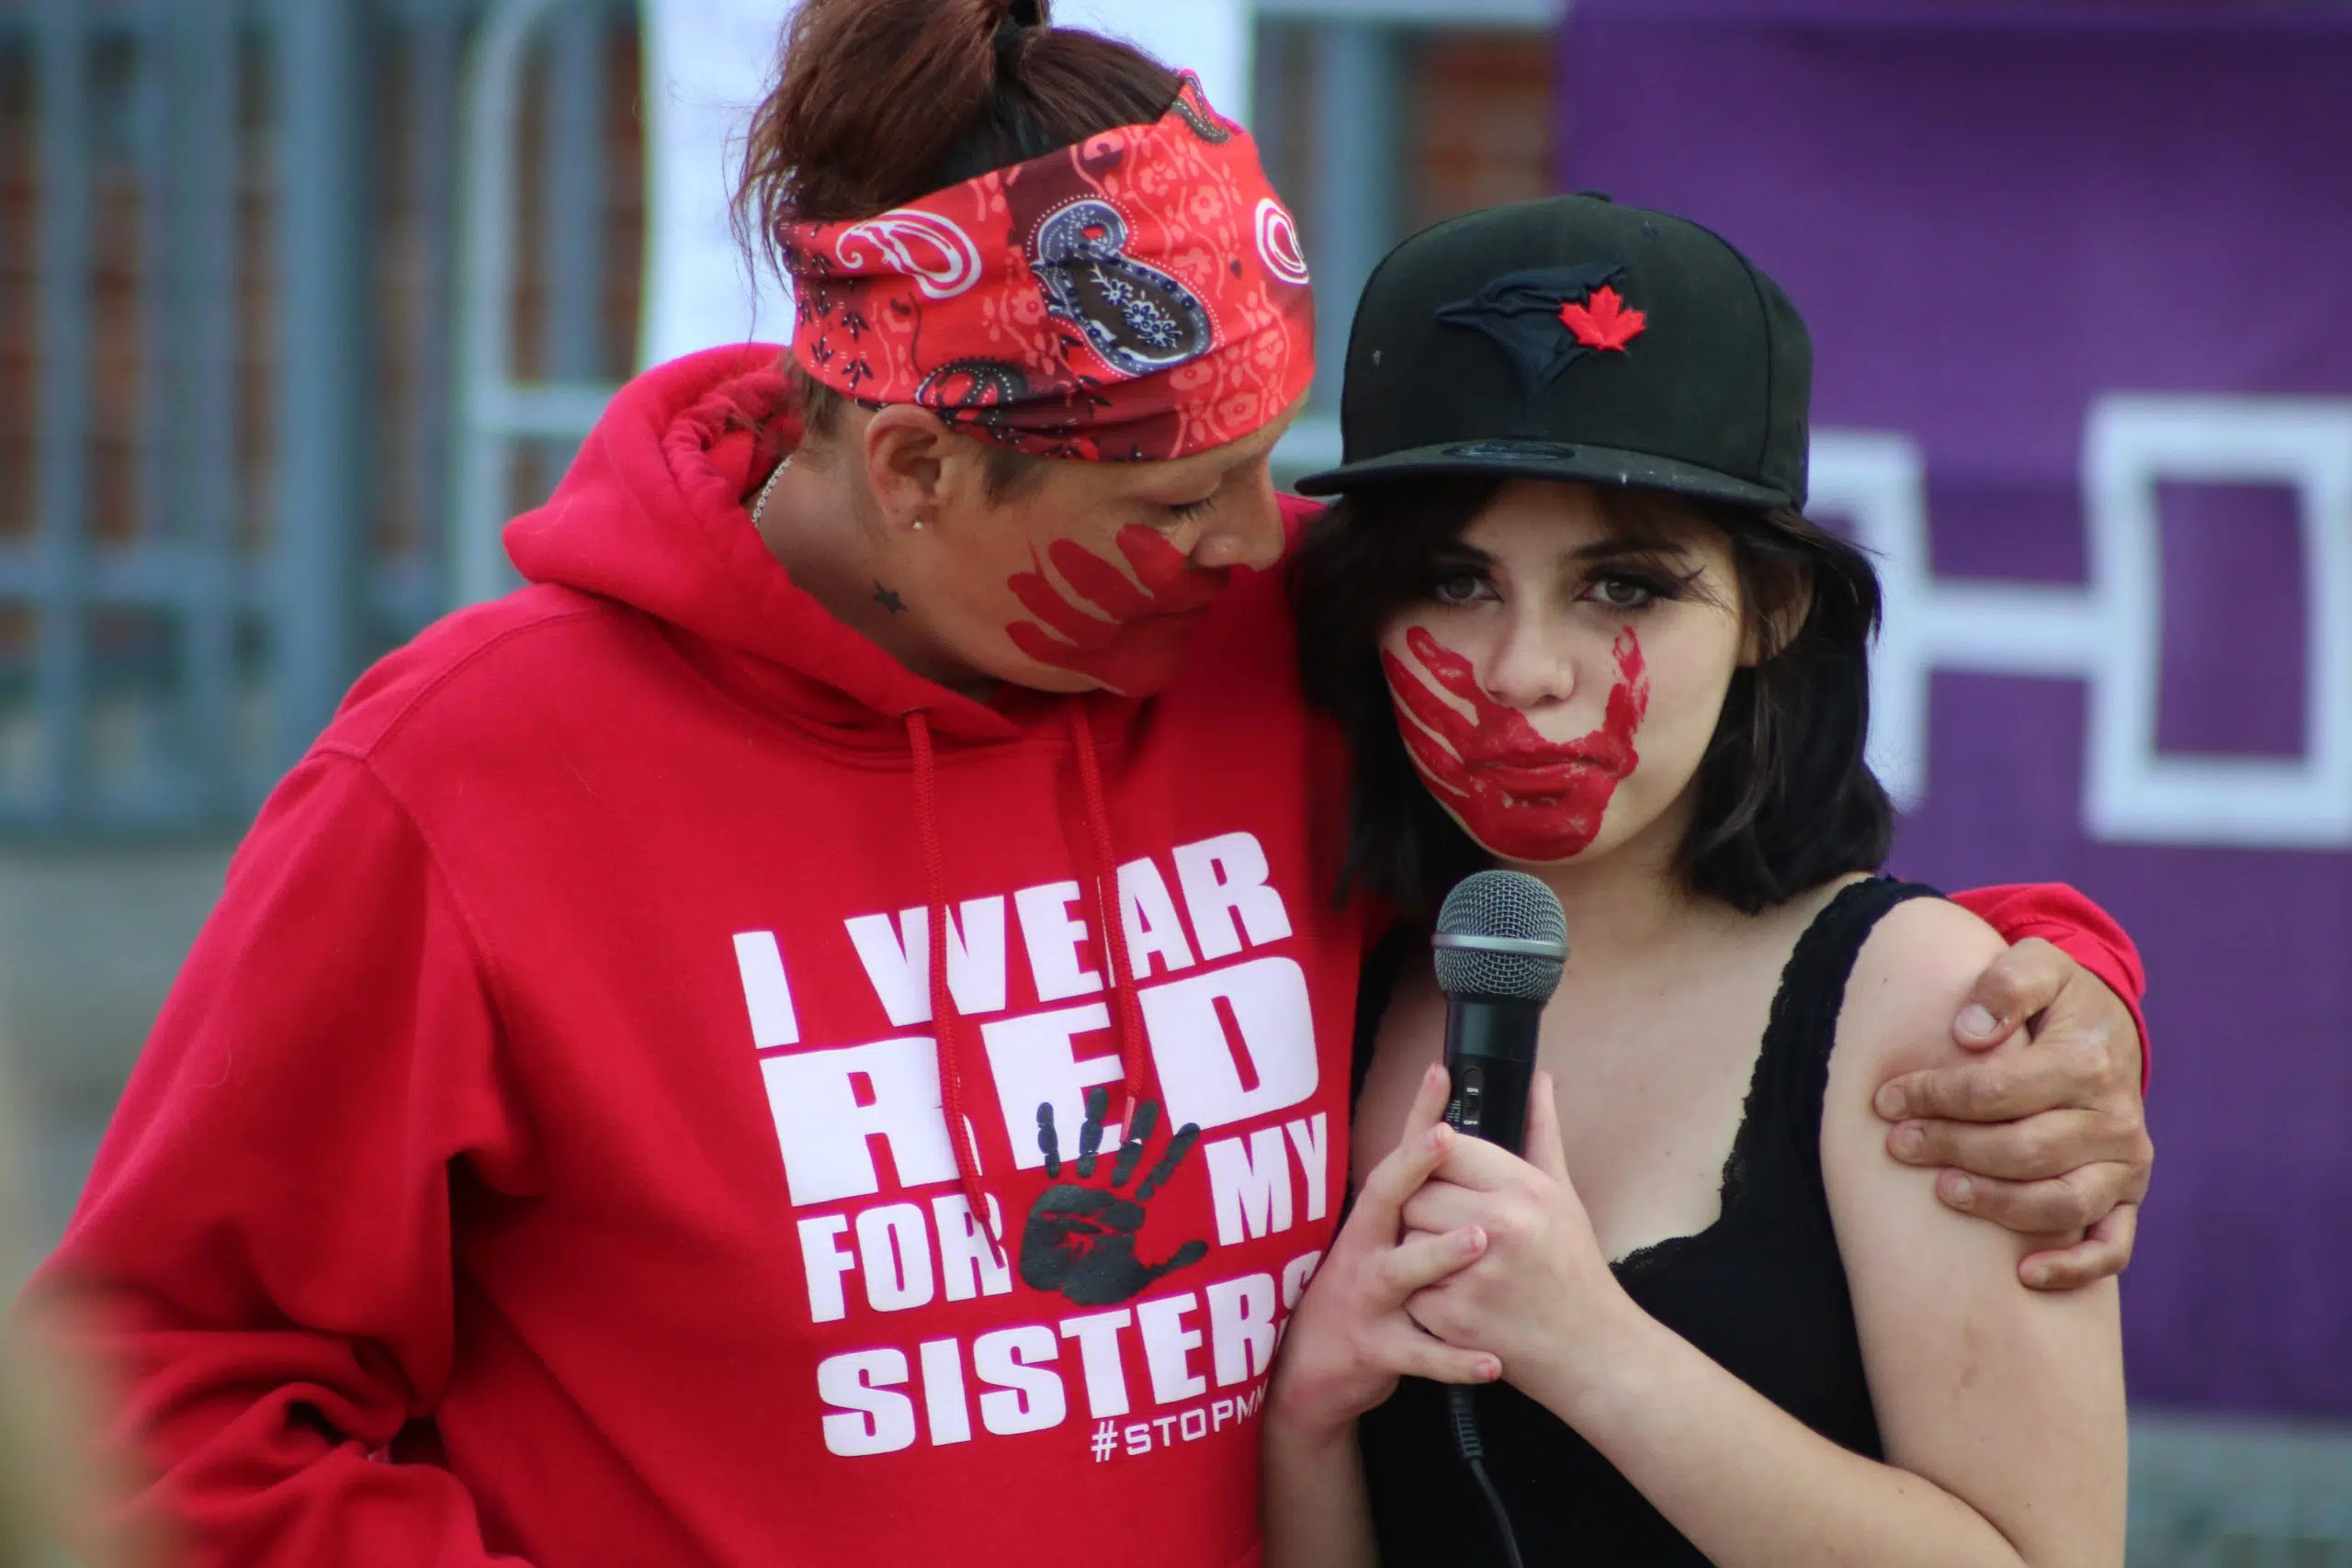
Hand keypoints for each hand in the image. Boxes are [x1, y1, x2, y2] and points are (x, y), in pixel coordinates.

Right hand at [1021, 1088, 1209, 1305]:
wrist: (1062, 1290)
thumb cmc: (1104, 1280)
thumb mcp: (1145, 1270)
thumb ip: (1174, 1257)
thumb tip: (1209, 1245)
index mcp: (1134, 1206)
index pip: (1161, 1173)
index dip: (1175, 1152)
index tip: (1191, 1127)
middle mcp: (1111, 1189)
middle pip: (1128, 1150)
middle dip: (1137, 1126)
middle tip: (1149, 1099)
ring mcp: (1082, 1187)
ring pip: (1092, 1146)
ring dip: (1095, 1121)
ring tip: (1099, 1093)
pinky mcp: (1053, 1191)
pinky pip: (1050, 1157)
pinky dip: (1048, 1135)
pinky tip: (1046, 1108)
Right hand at [1268, 1065, 1499, 1438]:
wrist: (1311, 1371)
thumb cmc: (1360, 1294)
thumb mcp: (1376, 1243)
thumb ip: (1410, 1201)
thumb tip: (1444, 1140)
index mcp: (1373, 1222)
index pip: (1396, 1158)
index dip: (1416, 1116)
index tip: (1440, 1073)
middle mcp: (1364, 1250)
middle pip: (1384, 1198)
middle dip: (1413, 1165)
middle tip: (1449, 1137)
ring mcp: (1367, 1298)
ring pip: (1402, 1272)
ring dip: (1438, 1254)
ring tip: (1478, 1239)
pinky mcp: (1376, 1349)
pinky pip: (1419, 1353)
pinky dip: (1455, 1359)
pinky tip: (1492, 1362)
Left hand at [1399, 1072, 1631, 1400]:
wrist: (1591, 1349)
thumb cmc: (1573, 1266)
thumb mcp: (1562, 1194)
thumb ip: (1541, 1131)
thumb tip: (1538, 1078)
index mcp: (1524, 1190)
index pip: (1445, 1146)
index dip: (1433, 1154)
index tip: (1439, 1168)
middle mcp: (1499, 1228)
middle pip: (1414, 1191)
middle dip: (1419, 1203)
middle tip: (1439, 1217)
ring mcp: (1473, 1275)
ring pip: (1402, 1236)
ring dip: (1411, 1244)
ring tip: (1441, 1255)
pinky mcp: (1451, 1317)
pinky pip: (1406, 1285)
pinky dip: (1416, 1289)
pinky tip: (1445, 1292)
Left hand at [1873, 937, 2152, 1289]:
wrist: (2107, 1027)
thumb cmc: (2056, 1000)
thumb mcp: (2037, 965)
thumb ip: (2006, 985)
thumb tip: (1969, 1033)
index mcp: (2088, 1060)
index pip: (1998, 1089)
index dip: (1935, 1096)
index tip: (1887, 1100)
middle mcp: (2115, 1118)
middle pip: (2024, 1149)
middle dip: (1951, 1147)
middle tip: (1898, 1144)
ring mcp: (2125, 1164)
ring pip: (2062, 1203)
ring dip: (1997, 1204)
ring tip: (1941, 1191)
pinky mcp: (2128, 1197)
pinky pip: (2112, 1246)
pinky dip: (2074, 1268)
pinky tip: (2025, 1274)